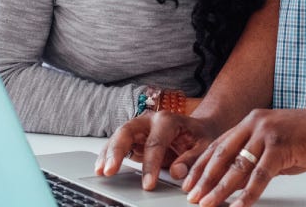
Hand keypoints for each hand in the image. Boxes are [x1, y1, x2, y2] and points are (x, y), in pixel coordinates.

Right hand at [96, 111, 219, 190]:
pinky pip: (117, 145)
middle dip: (117, 151)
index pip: (155, 143)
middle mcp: (149, 120)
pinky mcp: (133, 138)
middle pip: (127, 131)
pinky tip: (102, 168)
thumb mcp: (204, 146)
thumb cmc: (200, 136)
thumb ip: (192, 159)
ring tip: (100, 171)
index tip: (148, 185)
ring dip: (108, 154)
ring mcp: (139, 128)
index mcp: (167, 120)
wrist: (197, 128)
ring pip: (118, 137)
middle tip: (110, 170)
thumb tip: (177, 172)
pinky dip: (108, 156)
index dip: (150, 165)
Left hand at [182, 103, 305, 206]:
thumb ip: (254, 159)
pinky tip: (239, 206)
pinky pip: (260, 175)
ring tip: (208, 203)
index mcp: (249, 122)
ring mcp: (267, 134)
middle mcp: (254, 124)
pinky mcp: (281, 147)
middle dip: (204, 179)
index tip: (189, 182)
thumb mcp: (274, 145)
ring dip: (220, 188)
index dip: (201, 166)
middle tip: (192, 196)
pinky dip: (248, 193)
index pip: (218, 146)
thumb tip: (236, 182)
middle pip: (221, 155)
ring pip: (237, 166)